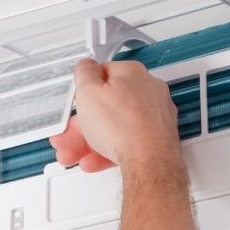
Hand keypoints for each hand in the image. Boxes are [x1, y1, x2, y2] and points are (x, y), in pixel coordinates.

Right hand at [49, 59, 181, 173]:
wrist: (149, 163)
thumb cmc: (123, 128)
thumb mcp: (88, 92)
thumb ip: (84, 74)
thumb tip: (86, 66)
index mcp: (133, 74)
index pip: (103, 74)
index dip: (85, 90)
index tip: (78, 101)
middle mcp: (149, 92)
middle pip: (109, 105)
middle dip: (83, 123)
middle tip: (69, 135)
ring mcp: (157, 116)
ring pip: (117, 127)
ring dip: (91, 141)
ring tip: (74, 153)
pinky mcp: (160, 138)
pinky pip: (129, 141)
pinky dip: (110, 150)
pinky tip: (94, 160)